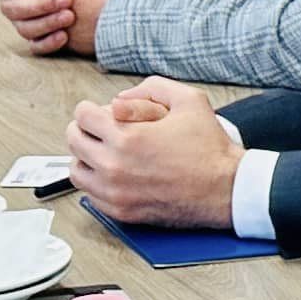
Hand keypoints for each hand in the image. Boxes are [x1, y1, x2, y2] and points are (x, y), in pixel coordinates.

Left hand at [66, 76, 238, 226]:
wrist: (227, 189)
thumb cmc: (210, 148)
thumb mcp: (189, 100)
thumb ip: (151, 87)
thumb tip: (120, 98)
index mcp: (126, 137)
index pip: (82, 116)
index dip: (91, 109)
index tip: (101, 113)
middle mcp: (114, 166)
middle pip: (74, 141)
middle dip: (85, 130)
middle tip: (101, 130)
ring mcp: (116, 193)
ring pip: (77, 171)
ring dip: (86, 158)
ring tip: (105, 152)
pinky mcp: (122, 212)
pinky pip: (90, 195)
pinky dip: (96, 183)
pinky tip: (114, 174)